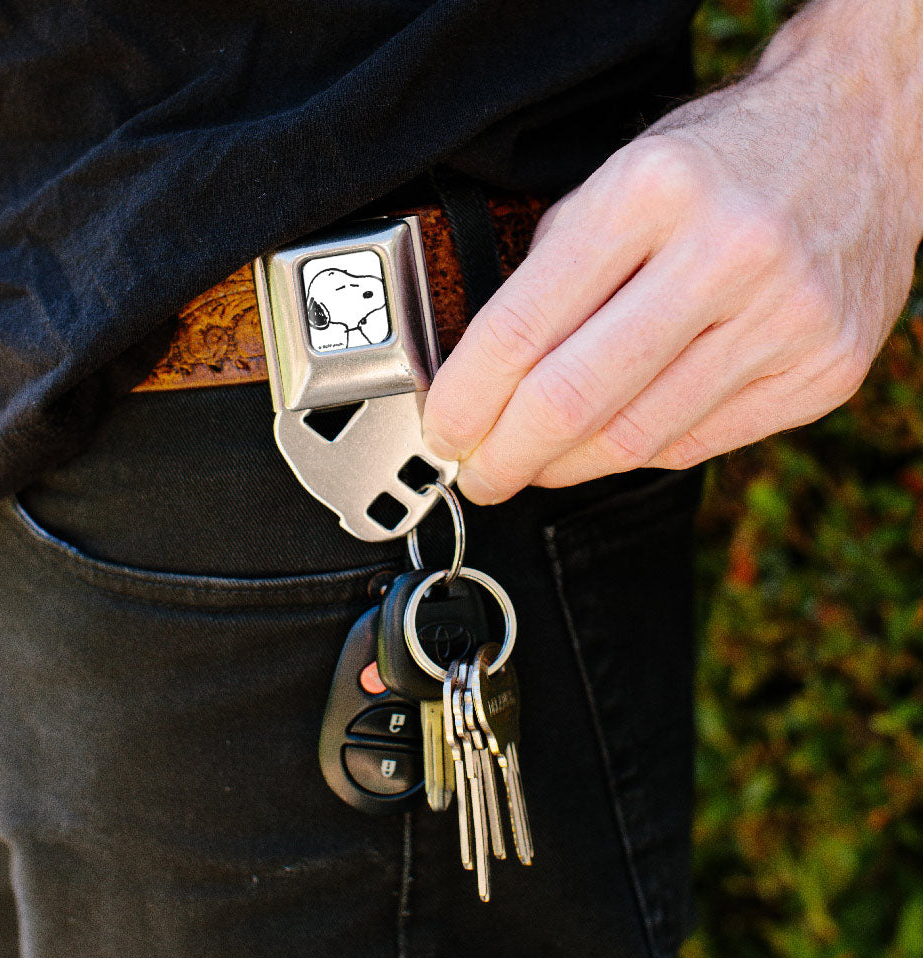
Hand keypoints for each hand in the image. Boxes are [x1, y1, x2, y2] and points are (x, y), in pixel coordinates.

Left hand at [422, 0, 922, 504]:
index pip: (522, 329)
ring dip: (563, 466)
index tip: (443, 431)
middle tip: (477, 473)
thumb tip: (484, 378)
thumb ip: (549, 274)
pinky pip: (694, 445)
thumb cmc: (722, 161)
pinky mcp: (823, 370)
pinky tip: (606, 443)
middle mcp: (728, 254)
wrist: (862, 135)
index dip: (465, 400)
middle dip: (505, 456)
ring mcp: (786, 318)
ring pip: (634, 438)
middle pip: (574, 401)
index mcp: (651, 193)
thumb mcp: (616, 182)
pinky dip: (633, 454)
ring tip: (534, 463)